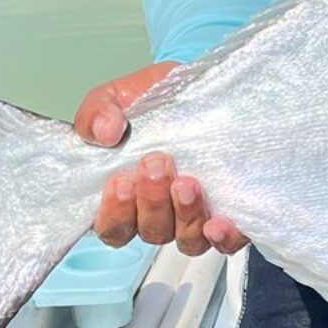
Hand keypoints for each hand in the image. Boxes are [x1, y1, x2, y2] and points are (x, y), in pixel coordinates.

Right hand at [76, 62, 247, 255]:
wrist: (197, 86)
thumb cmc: (153, 102)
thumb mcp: (117, 97)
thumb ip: (98, 113)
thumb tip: (104, 132)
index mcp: (127, 196)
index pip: (113, 228)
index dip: (115, 214)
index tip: (122, 181)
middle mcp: (160, 213)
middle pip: (152, 231)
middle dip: (152, 201)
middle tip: (156, 164)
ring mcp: (195, 215)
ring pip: (187, 239)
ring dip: (185, 214)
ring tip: (187, 182)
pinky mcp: (229, 212)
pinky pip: (228, 240)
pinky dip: (223, 238)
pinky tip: (219, 223)